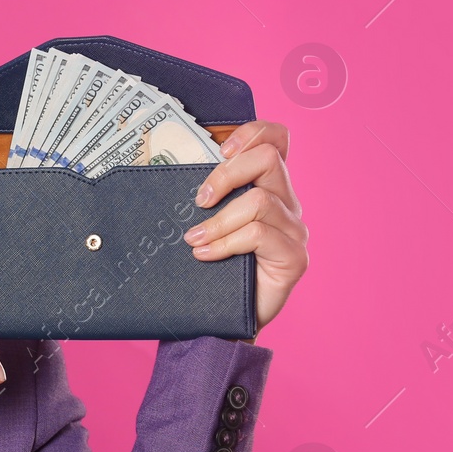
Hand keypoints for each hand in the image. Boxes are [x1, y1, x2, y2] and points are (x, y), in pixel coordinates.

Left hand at [183, 120, 309, 330]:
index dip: (252, 132)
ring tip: (193, 240)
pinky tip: (205, 255)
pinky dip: (225, 242)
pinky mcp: (294, 257)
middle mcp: (288, 205)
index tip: (218, 150)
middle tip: (199, 201)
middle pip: (268, 159)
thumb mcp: (204, 222)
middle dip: (226, 174)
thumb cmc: (211, 267)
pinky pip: (259, 234)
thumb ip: (204, 196)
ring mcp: (294, 231)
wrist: (223, 320)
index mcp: (269, 188)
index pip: (277, 139)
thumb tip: (158, 162)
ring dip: (218, 220)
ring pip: (260, 201)